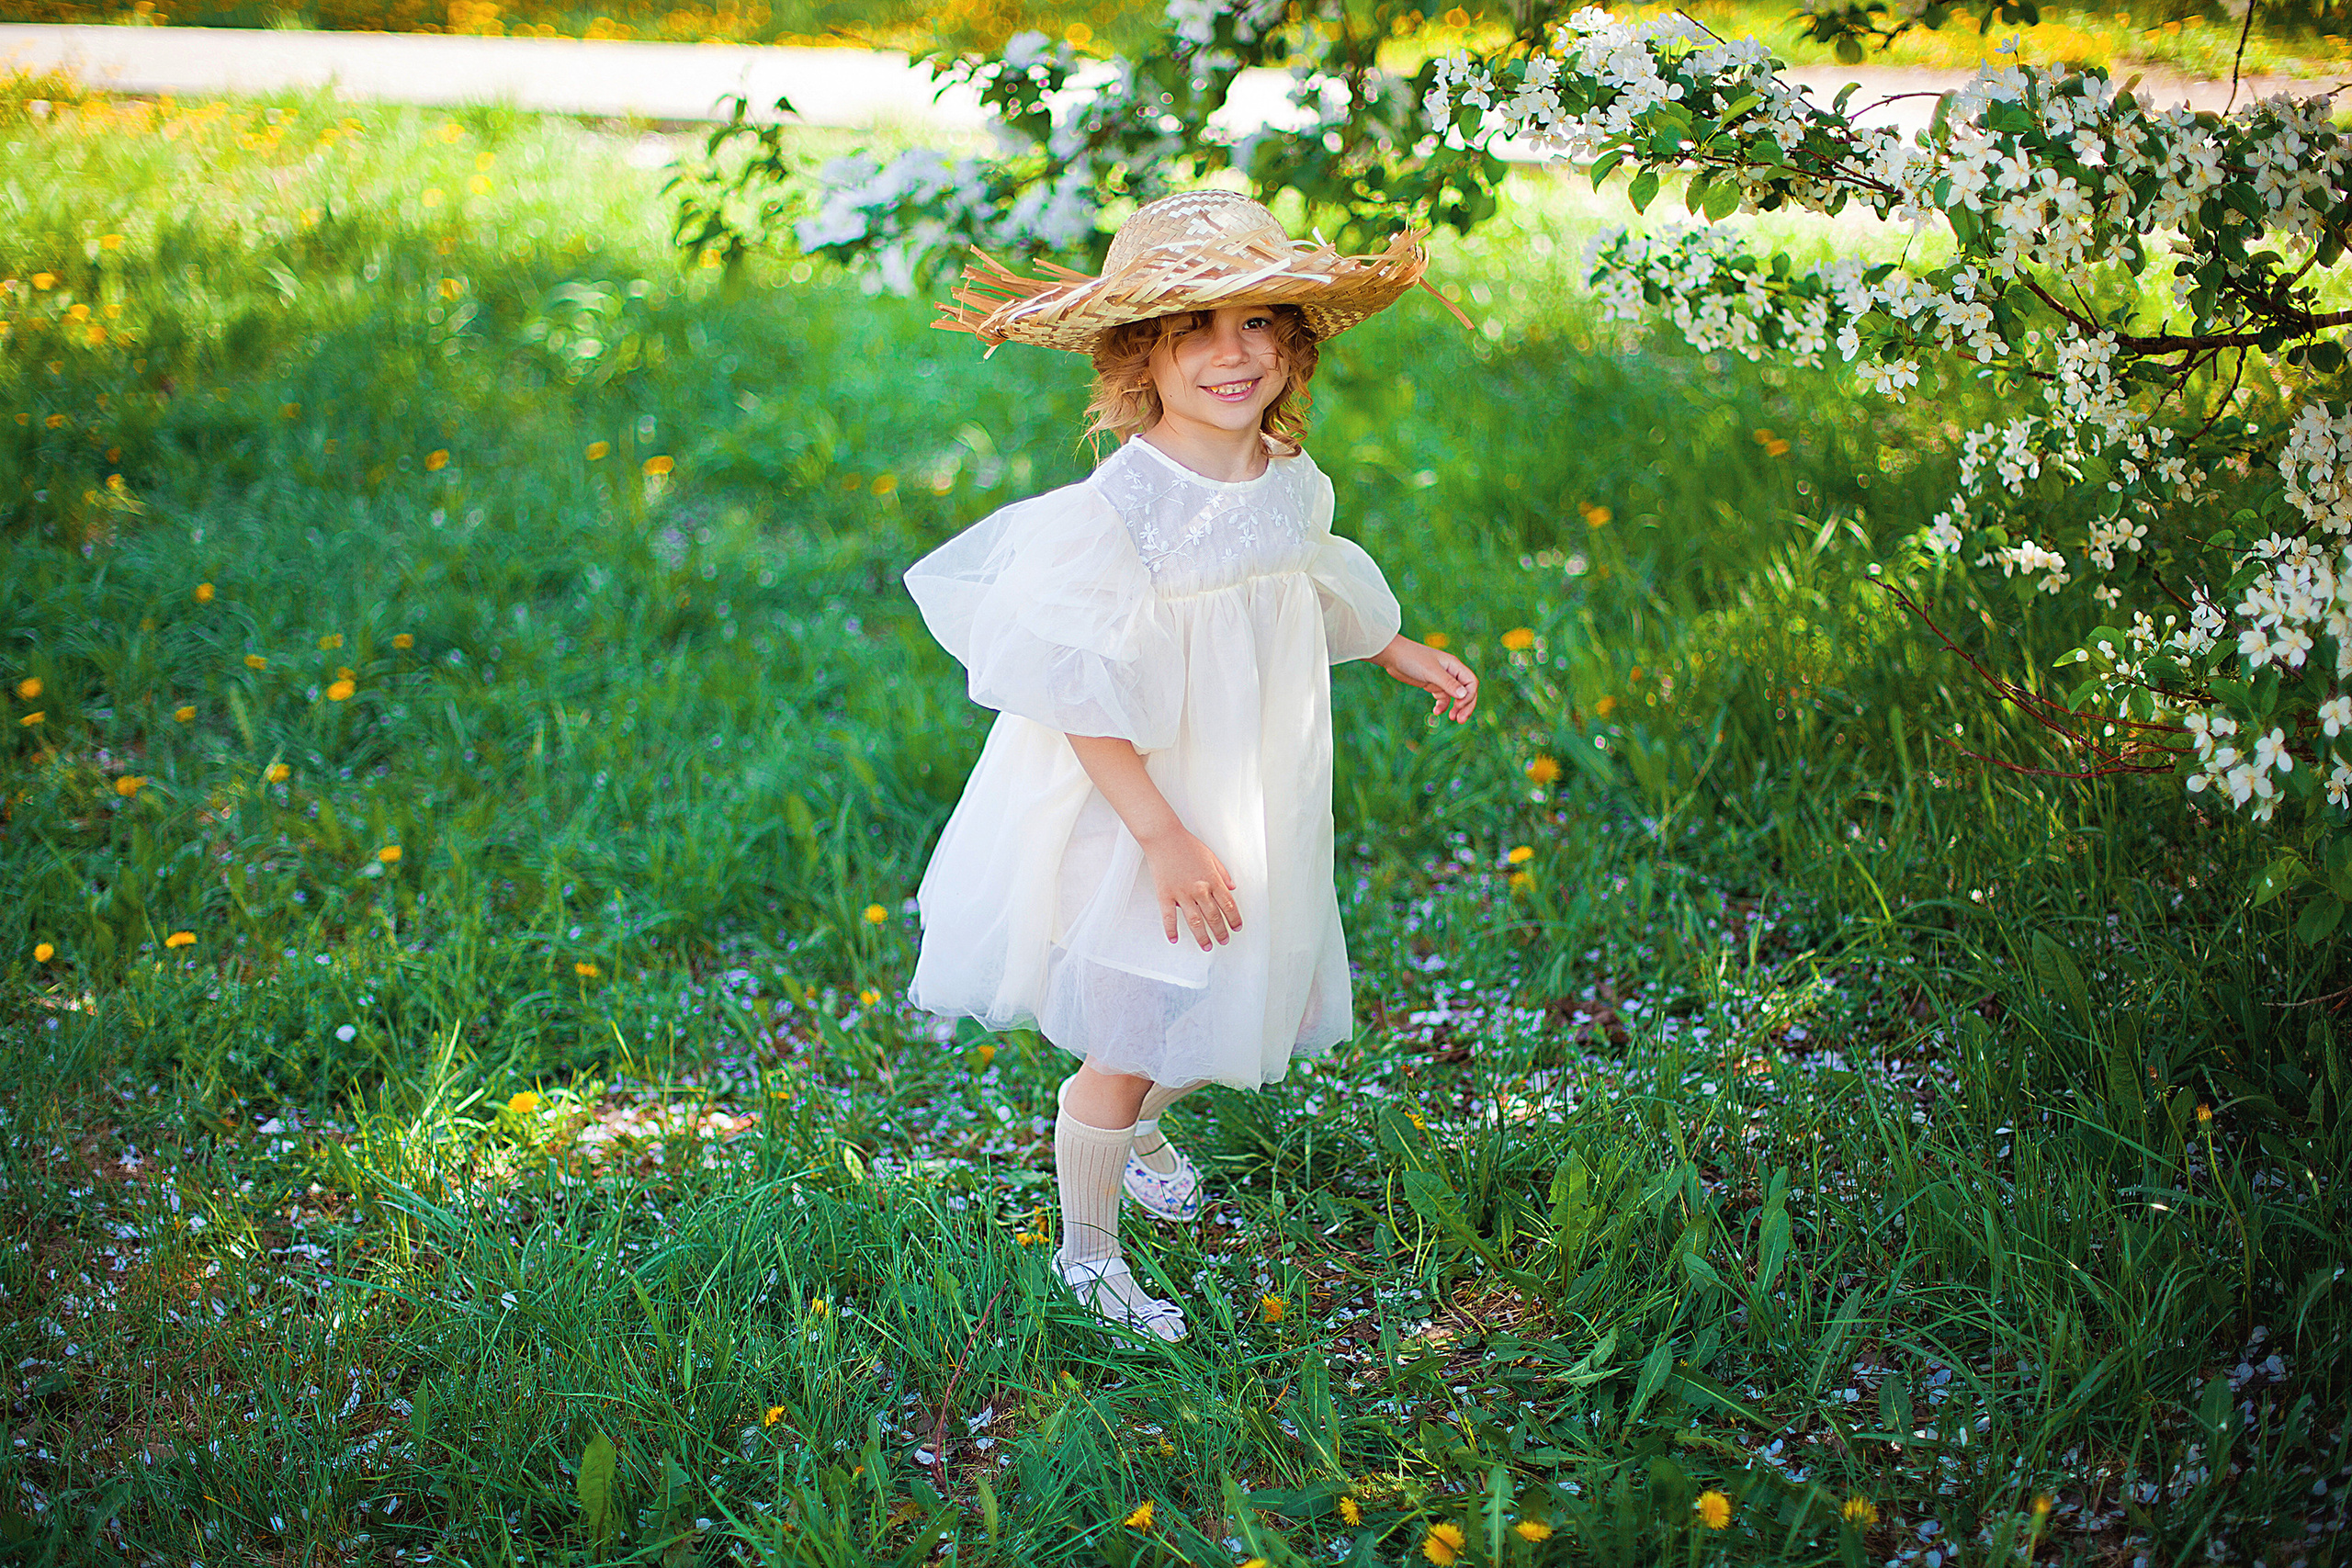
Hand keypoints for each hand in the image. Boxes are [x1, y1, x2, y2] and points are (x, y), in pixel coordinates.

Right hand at [1140, 826, 1241, 949]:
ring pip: (1195, 921)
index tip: (1236, 928)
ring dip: (1202, 936)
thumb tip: (1232, 888)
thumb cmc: (1187, 845)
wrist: (1164, 837)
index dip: (1234, 919)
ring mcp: (1181, 894)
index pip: (1228, 905)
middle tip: (1224, 941)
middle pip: (1214, 916)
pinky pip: (1168, 917)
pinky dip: (1171, 930)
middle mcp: (1199, 889)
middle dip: (1221, 932)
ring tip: (1207, 946)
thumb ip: (1223, 874)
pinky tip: (1174, 939)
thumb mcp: (1211, 856)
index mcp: (1212, 880)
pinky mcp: (1165, 895)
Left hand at [1373, 635, 1478, 722]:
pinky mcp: (1431, 684)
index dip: (1469, 696)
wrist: (1392, 656)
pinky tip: (1436, 712)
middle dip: (1466, 706)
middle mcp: (1451, 672)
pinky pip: (1442, 698)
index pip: (1471, 682)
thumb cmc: (1412, 659)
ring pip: (1455, 696)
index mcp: (1454, 665)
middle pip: (1466, 691)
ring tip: (1452, 718)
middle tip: (1460, 720)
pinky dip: (1442, 706)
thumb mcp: (1431, 671)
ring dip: (1456, 708)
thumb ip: (1448, 683)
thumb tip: (1464, 695)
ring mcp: (1441, 679)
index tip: (1458, 705)